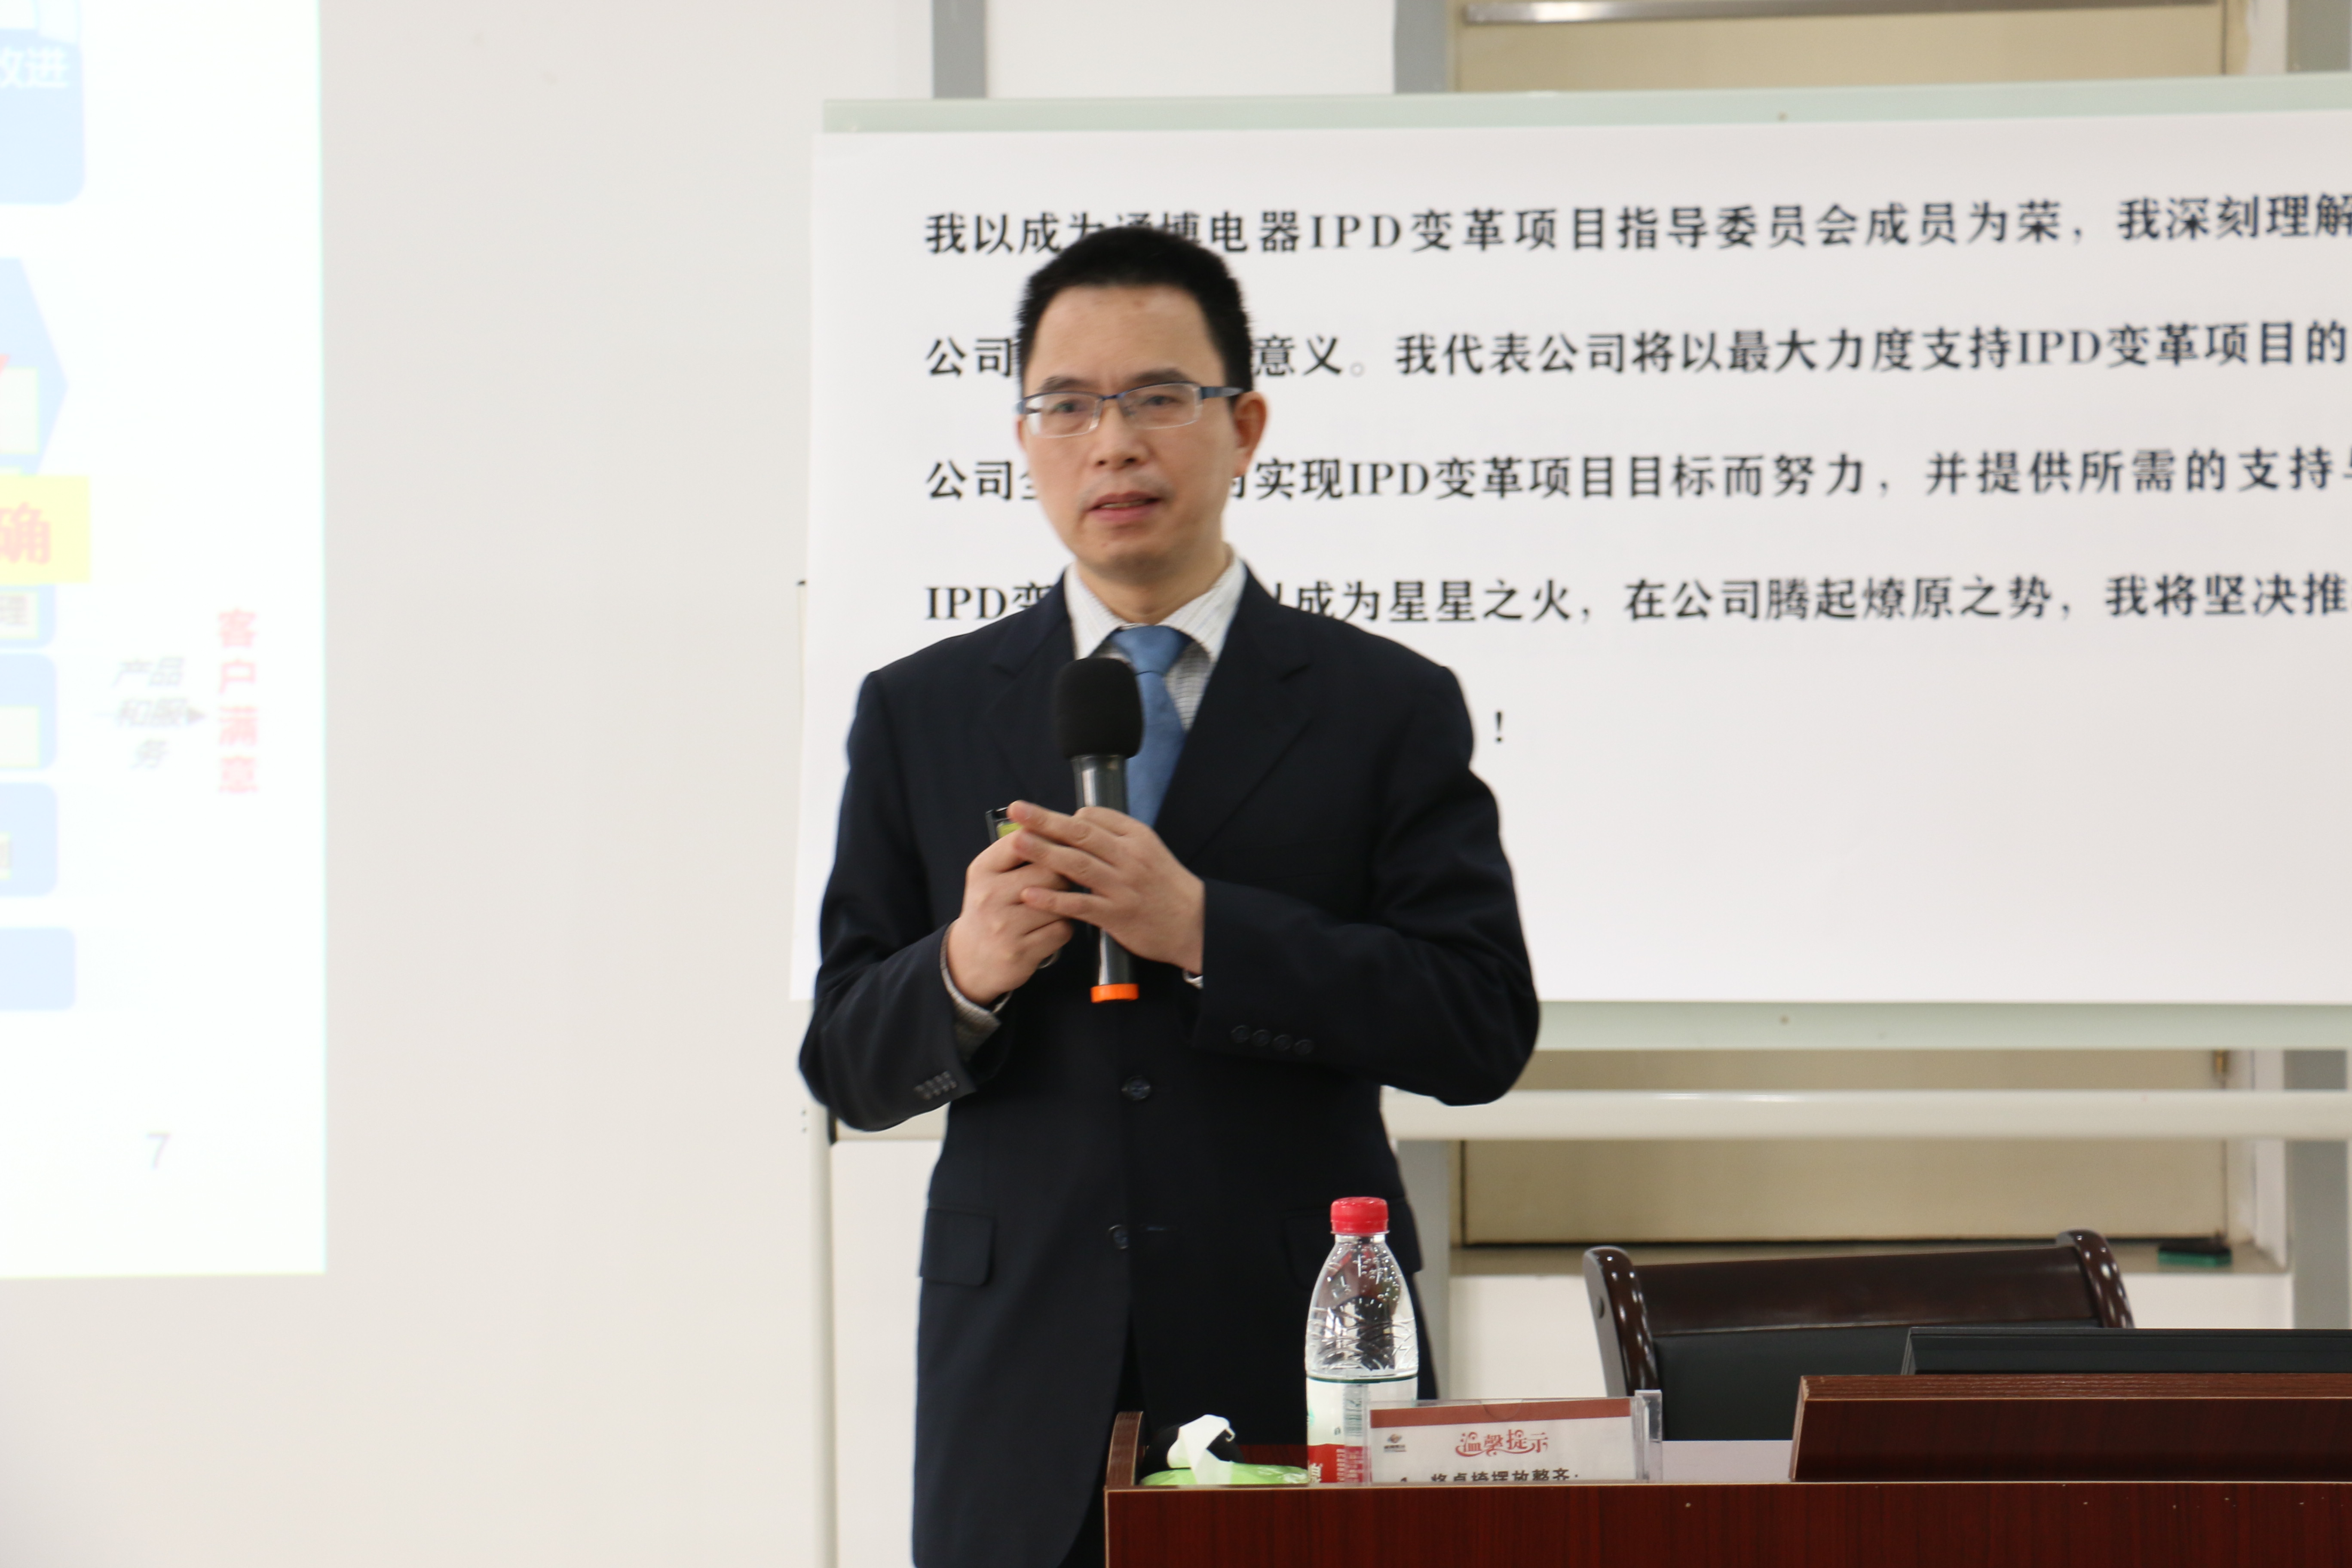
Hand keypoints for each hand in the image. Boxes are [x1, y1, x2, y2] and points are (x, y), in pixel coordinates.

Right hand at [944, 829, 1076, 1004]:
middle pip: (1050, 872)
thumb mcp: (990, 875)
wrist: (970, 960)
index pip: (1023, 841)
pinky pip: (1062, 930)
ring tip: (1056, 905)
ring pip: (1060, 902)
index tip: (1064, 841)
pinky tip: (1050, 928)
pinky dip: (1063, 928)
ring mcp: (1005, 926)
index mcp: (982, 870)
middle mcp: (990, 896)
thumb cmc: (989, 909)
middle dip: (1064, 874)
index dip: (1051, 839)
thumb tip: (1055, 826)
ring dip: (1066, 903)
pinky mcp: (1021, 952)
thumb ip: (1018, 851)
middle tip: (1063, 879)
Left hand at [1004, 800, 1204, 974]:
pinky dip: (1053, 899)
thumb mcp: (1149, 849)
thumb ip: (1117, 835)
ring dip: (1044, 852)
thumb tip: (1080, 819)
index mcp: (1136, 837)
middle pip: (1080, 834)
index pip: (1094, 816)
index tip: (1039, 817)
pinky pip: (1079, 905)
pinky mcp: (1116, 915)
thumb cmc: (1166, 885)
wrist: (1195, 923)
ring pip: (1077, 864)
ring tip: (1016, 842)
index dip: (1064, 817)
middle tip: (1017, 809)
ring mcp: (1122, 887)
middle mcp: (1129, 857)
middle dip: (1045, 821)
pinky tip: (1030, 894)